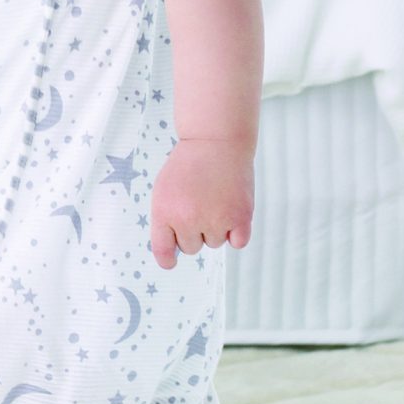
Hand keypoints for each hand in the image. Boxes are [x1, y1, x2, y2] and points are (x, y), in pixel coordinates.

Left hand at [150, 137, 253, 268]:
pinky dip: (237, 232)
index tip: (171, 262)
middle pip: (192, 248)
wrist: (216, 141)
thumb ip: (166, 218)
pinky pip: (237, 242)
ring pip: (215, 243)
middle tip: (200, 206)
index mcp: (164, 212)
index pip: (163, 250)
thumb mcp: (164, 190)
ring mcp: (215, 220)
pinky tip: (233, 212)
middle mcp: (188, 219)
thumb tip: (176, 249)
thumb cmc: (189, 165)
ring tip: (216, 200)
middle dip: (195, 232)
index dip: (167, 259)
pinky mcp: (240, 217)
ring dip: (216, 228)